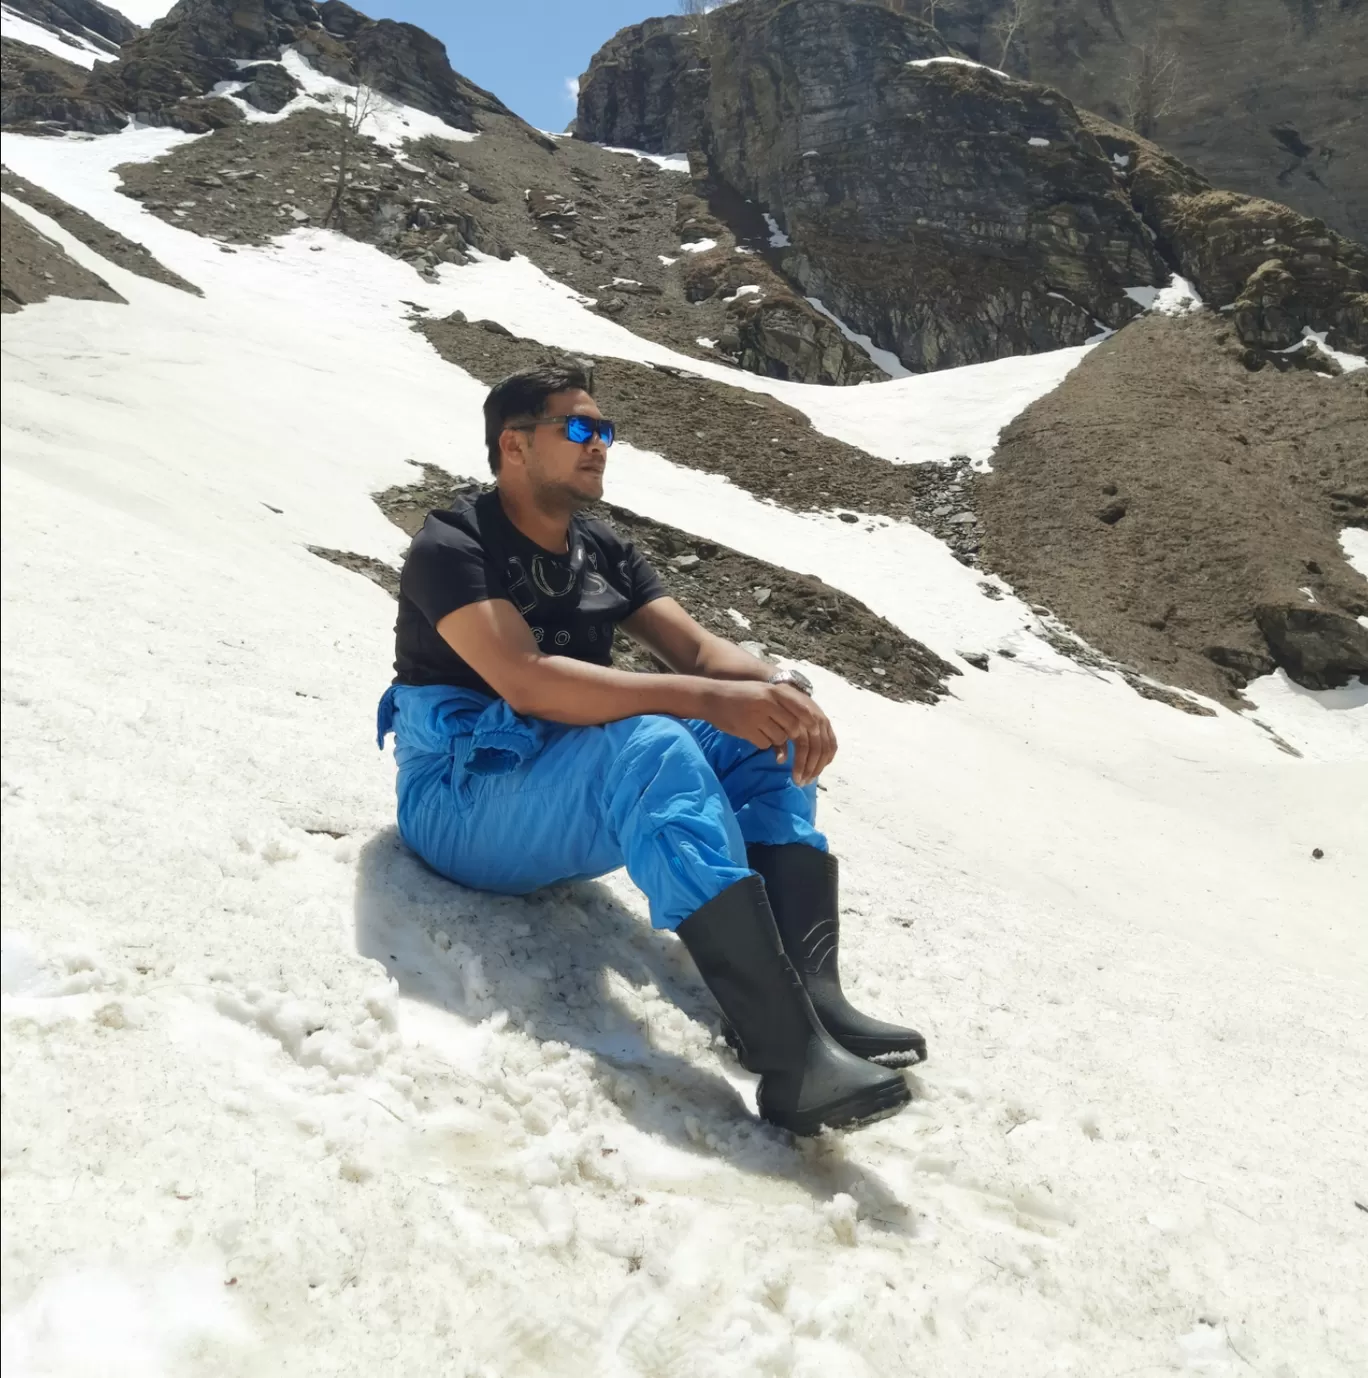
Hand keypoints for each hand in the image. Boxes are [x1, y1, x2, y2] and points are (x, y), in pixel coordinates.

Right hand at [701, 681, 837, 785]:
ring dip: (776, 741)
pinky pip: (765, 744)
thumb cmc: (743, 697)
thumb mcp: (768, 695)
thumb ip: (788, 708)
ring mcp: (759, 714)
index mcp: (779, 691)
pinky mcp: (748, 727)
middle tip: (805, 773)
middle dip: (802, 753)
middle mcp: (772, 701)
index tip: (821, 753)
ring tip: (762, 731)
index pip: (808, 714)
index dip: (817, 733)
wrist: (712, 697)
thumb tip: (813, 728)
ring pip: (780, 738)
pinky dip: (762, 744)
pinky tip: (751, 733)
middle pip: (796, 730)